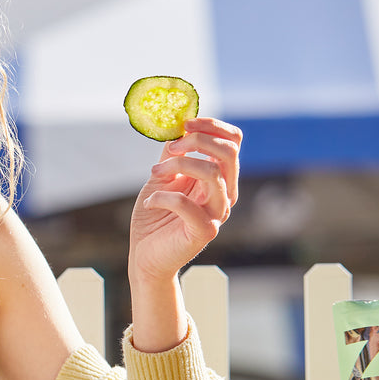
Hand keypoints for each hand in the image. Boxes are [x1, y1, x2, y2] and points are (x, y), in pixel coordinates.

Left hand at [126, 118, 240, 285]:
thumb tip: (176, 125)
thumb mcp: (163, 175)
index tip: (184, 124)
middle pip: (228, 152)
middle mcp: (225, 195)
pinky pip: (187, 204)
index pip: (233, 142)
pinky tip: (150, 201)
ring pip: (213, 173)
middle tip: (170, 149)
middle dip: (196, 141)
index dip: (211, 125)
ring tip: (156, 174)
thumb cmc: (155, 215)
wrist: (145, 255)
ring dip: (178, 164)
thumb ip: (173, 152)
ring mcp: (217, 214)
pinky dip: (163, 197)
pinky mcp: (203, 232)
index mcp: (220, 178)